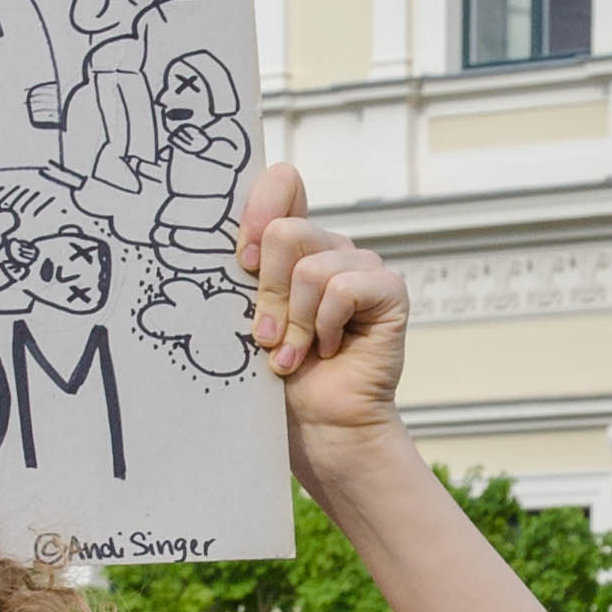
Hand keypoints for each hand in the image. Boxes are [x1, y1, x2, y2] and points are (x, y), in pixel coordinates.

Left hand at [237, 169, 408, 468]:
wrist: (316, 427)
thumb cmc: (279, 378)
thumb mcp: (247, 318)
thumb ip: (243, 277)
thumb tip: (223, 247)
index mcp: (293, 246)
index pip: (282, 184)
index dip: (256, 209)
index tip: (240, 260)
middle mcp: (329, 247)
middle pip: (284, 233)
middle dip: (267, 294)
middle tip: (266, 336)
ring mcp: (361, 266)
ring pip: (311, 268)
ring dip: (295, 323)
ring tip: (294, 354)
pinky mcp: (388, 290)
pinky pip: (344, 288)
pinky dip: (326, 326)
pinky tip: (331, 349)